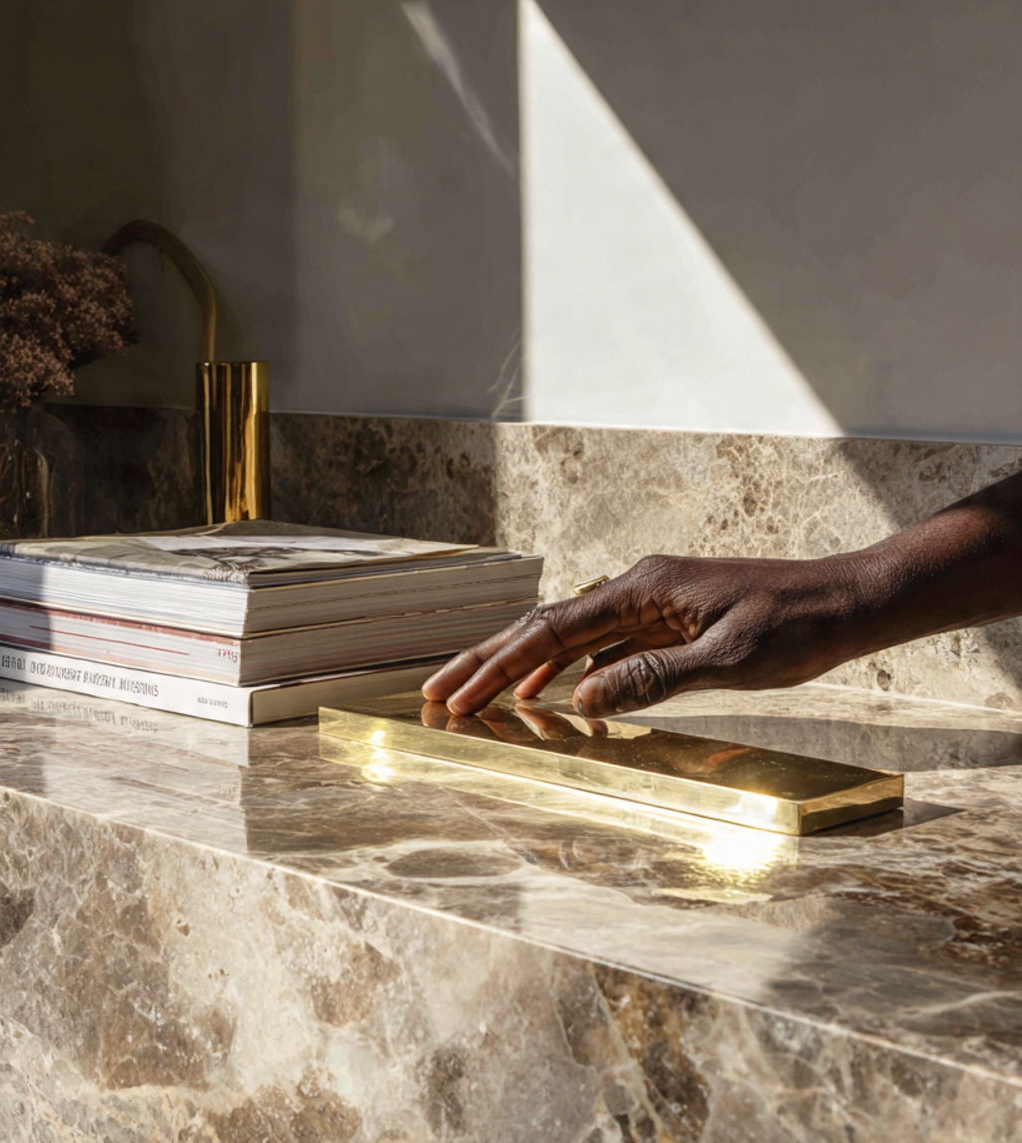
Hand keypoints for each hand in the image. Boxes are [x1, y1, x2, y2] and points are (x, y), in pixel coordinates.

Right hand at [423, 553, 880, 719]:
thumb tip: (577, 699)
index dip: (495, 663)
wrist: (849, 602)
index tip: (453, 692)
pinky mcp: (669, 624)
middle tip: (438, 694)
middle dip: (488, 661)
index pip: (550, 629)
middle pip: (545, 626)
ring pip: (569, 637)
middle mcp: (637, 590)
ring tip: (478, 696)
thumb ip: (652, 679)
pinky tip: (552, 693)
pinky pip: (603, 648)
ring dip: (522, 667)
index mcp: (642, 589)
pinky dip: (568, 671)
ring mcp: (652, 607)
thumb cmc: (798, 626)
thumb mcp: (730, 661)